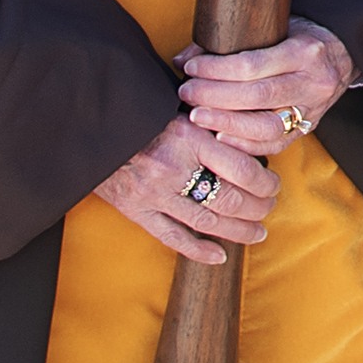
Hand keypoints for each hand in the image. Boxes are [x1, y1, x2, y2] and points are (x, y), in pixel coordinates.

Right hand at [96, 115, 280, 264]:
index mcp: (189, 137)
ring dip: (239, 231)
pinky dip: (199, 250)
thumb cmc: (140, 112)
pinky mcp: (136, 210)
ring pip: (208, 222)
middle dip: (258, 208)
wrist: (89, 125)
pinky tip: (219, 256)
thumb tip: (250, 136)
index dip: (266, 183)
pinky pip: (173, 237)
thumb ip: (211, 122)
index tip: (273, 184)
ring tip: (257, 232)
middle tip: (269, 208)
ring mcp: (154, 193)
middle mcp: (174, 167)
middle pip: (231, 200)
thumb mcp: (179, 107)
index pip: (243, 170)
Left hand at [179, 21, 357, 158]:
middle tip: (186, 93)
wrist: (344, 53)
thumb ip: (231, 41)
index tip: (191, 68)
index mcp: (305, 51)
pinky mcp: (308, 128)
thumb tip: (182, 58)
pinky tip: (219, 137)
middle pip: (256, 97)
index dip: (215, 70)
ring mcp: (313, 109)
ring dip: (225, 124)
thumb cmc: (302, 35)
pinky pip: (274, 145)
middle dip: (214, 97)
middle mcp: (312, 82)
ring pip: (265, 127)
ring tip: (196, 116)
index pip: (252, 66)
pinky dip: (243, 144)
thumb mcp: (275, 26)